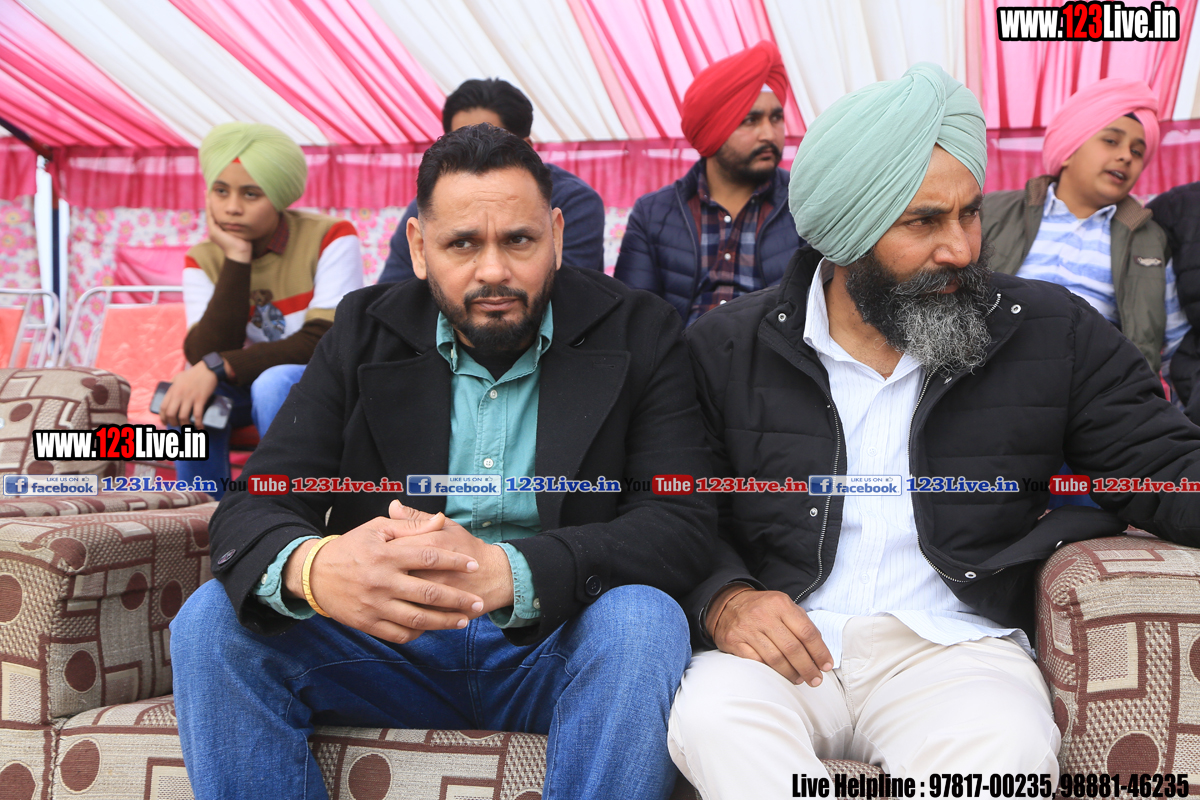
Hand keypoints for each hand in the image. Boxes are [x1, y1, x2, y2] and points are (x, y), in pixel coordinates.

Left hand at [159, 361, 218, 428]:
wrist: (208, 369)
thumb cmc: (193, 373)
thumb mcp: (178, 377)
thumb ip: (172, 384)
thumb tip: (168, 391)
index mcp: (172, 390)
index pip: (163, 407)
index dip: (163, 417)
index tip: (165, 422)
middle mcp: (179, 394)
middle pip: (171, 413)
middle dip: (173, 423)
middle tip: (177, 425)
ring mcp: (190, 397)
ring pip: (183, 416)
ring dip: (185, 425)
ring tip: (187, 427)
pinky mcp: (201, 399)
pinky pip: (197, 414)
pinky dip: (198, 423)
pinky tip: (200, 427)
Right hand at [206, 193, 252, 262]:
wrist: (241, 253)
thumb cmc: (244, 244)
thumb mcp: (240, 230)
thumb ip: (239, 224)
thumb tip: (244, 216)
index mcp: (219, 230)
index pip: (216, 215)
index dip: (215, 205)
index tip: (215, 195)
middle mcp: (214, 230)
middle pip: (211, 212)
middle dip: (210, 201)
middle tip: (208, 190)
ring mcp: (212, 231)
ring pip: (209, 213)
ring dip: (208, 202)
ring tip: (208, 192)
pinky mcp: (213, 231)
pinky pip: (210, 216)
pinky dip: (210, 207)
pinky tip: (210, 199)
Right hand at [283, 512, 484, 643]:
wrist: (314, 575)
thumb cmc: (351, 547)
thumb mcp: (377, 529)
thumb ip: (410, 525)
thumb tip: (440, 519)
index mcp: (387, 555)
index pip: (428, 556)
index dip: (454, 560)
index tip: (474, 565)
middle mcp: (382, 581)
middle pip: (429, 593)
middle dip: (458, 599)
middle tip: (478, 601)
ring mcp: (375, 605)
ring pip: (418, 618)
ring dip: (445, 622)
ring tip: (464, 621)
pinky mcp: (367, 623)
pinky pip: (399, 634)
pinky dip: (419, 633)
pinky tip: (433, 628)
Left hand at [387, 500, 515, 612]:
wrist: (495, 575)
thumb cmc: (467, 548)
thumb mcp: (446, 527)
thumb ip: (417, 518)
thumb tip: (392, 505)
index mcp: (431, 543)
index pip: (394, 544)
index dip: (380, 549)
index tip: (375, 552)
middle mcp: (431, 568)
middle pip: (394, 572)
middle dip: (381, 574)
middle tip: (374, 575)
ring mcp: (436, 592)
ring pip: (402, 596)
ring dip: (389, 596)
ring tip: (382, 592)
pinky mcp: (439, 610)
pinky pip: (414, 614)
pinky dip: (402, 613)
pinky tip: (395, 608)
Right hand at [708, 587, 832, 686]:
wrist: (727, 604)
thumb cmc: (763, 609)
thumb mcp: (783, 606)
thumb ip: (802, 624)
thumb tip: (820, 652)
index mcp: (780, 604)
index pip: (806, 632)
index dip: (819, 652)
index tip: (826, 666)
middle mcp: (763, 614)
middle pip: (792, 648)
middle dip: (807, 668)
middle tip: (815, 679)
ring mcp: (747, 628)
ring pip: (775, 659)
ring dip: (791, 673)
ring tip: (799, 679)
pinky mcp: (734, 640)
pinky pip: (756, 662)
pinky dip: (770, 671)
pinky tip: (779, 675)